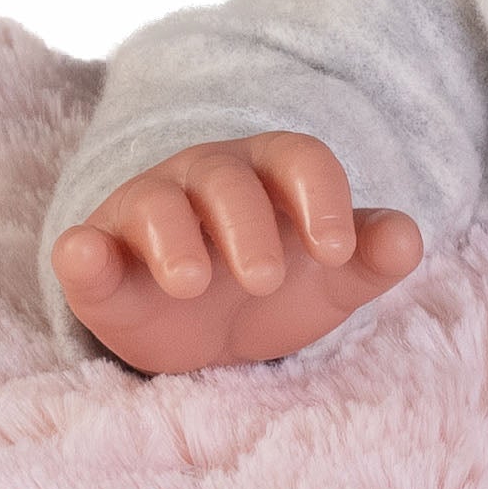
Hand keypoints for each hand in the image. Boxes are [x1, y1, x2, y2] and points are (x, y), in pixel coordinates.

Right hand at [55, 135, 425, 373]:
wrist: (206, 329)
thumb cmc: (274, 283)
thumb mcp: (329, 278)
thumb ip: (370, 257)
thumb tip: (406, 238)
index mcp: (270, 173)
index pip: (299, 159)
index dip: (321, 198)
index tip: (339, 251)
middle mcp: (206, 180)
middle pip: (226, 183)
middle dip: (247, 227)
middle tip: (267, 280)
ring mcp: (147, 212)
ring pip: (155, 205)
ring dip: (173, 240)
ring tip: (193, 283)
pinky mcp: (100, 256)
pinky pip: (83, 246)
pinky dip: (81, 252)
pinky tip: (83, 256)